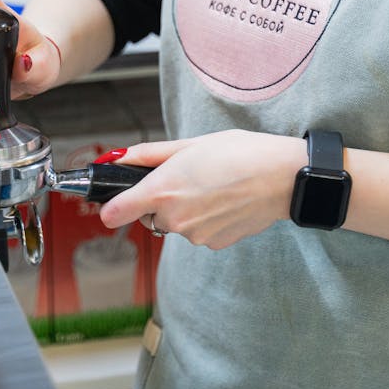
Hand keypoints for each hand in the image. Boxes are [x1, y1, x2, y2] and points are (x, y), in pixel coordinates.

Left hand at [99, 129, 305, 249]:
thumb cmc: (238, 152)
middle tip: (187, 176)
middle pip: (151, 215)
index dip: (110, 207)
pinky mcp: (214, 244)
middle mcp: (175, 218)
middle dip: (160, 200)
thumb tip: (120, 158)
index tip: (108, 204)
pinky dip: (206, 219)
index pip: (117, 211)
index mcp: (164, 189)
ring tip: (213, 185)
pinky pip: (199, 232)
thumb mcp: (190, 143)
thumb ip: (150, 154)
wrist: (281, 177)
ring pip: (177, 224)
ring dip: (186, 209)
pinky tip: (225, 200)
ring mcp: (195, 236)